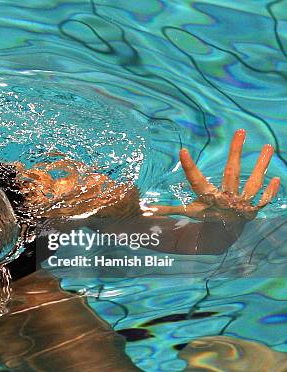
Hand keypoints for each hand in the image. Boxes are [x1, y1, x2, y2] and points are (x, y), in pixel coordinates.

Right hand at [152, 129, 279, 221]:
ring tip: (267, 146)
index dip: (189, 167)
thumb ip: (169, 209)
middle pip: (231, 173)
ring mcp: (241, 204)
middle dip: (236, 152)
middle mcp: (226, 199)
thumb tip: (146, 209)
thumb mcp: (186, 212)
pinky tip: (276, 177)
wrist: (224, 235)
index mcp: (207, 197)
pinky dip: (270, 191)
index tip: (183, 151)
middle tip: (240, 132)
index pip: (196, 180)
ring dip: (261, 166)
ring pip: (253, 183)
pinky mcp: (253, 208)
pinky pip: (263, 200)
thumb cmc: (205, 216)